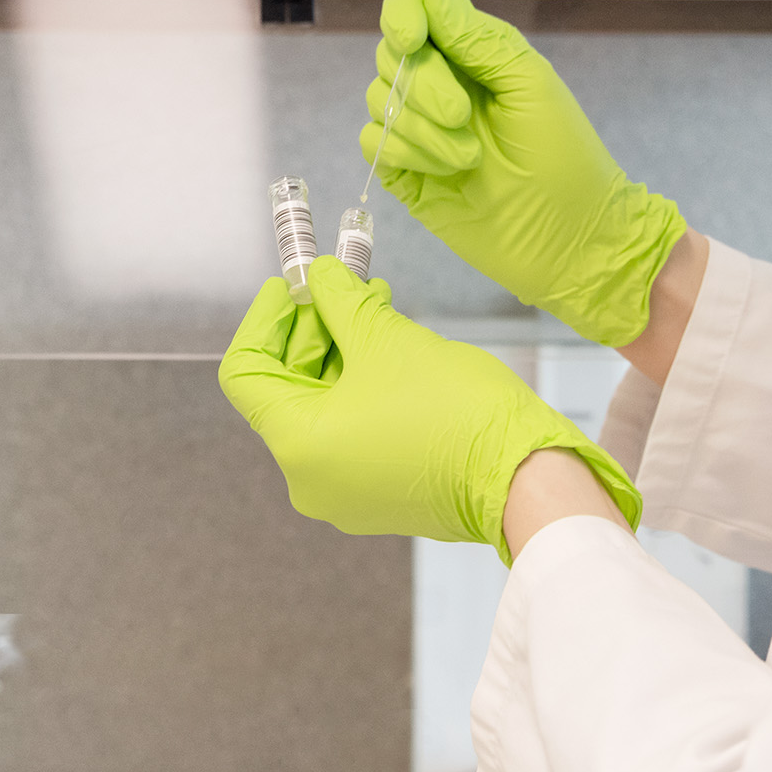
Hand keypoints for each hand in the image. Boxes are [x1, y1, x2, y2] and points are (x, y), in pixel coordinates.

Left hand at [219, 260, 641, 549]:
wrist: (525, 479)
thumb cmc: (455, 413)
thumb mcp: (387, 339)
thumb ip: (340, 301)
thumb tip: (318, 277)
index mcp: (298, 445)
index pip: (246, 372)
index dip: (265, 320)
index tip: (291, 285)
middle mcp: (309, 479)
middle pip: (287, 388)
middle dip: (314, 330)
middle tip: (343, 285)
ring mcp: (344, 492)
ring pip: (323, 407)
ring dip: (342, 352)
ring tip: (376, 305)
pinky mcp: (377, 494)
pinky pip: (351, 430)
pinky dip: (361, 386)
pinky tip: (390, 347)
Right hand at [362, 0, 685, 347]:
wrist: (570, 240)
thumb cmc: (564, 157)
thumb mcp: (527, 84)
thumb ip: (474, 35)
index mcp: (471, 53)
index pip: (412, 8)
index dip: (402, 15)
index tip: (414, 40)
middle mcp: (439, 83)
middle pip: (390, 54)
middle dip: (423, 84)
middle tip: (465, 116)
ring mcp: (419, 128)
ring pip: (378, 98)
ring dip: (421, 127)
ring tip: (469, 156)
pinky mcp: (405, 171)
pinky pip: (374, 142)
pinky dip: (404, 152)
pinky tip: (446, 171)